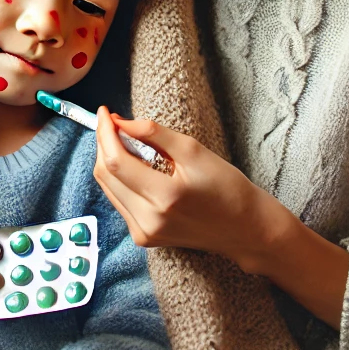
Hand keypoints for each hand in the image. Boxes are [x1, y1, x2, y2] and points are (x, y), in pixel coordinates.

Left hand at [94, 108, 348, 327]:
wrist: (244, 229)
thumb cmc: (227, 187)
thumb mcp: (195, 151)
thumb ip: (154, 134)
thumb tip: (120, 122)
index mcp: (164, 196)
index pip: (116, 160)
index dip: (105, 133)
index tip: (104, 112)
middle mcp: (149, 219)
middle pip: (106, 175)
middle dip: (104, 144)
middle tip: (113, 123)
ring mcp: (144, 232)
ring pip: (108, 188)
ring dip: (109, 160)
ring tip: (123, 140)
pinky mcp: (144, 237)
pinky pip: (119, 201)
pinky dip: (120, 179)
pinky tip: (132, 165)